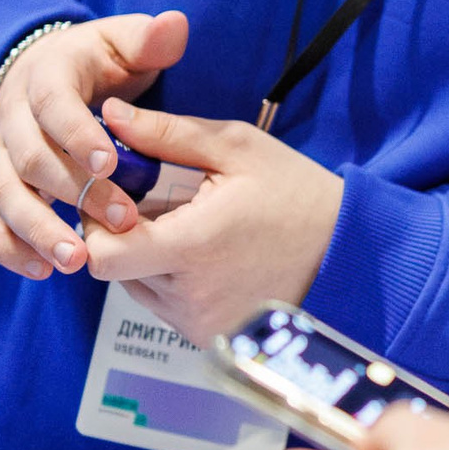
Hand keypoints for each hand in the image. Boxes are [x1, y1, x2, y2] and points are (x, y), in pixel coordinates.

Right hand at [0, 11, 186, 279]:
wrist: (45, 76)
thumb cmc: (97, 65)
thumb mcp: (123, 43)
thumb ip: (148, 39)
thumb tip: (175, 25)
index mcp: (47, 77)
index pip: (53, 103)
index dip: (77, 132)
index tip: (111, 162)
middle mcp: (14, 118)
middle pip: (30, 159)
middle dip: (74, 192)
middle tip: (122, 220)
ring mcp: (0, 156)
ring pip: (4, 195)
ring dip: (38, 230)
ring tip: (78, 260)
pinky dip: (6, 247)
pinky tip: (41, 270)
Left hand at [78, 98, 343, 340]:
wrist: (350, 255)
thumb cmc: (297, 196)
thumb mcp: (238, 150)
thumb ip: (168, 133)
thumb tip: (108, 112)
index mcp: (191, 248)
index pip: (102, 254)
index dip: (98, 224)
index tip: (122, 196)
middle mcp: (188, 297)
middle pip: (114, 270)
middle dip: (123, 235)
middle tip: (162, 206)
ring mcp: (199, 323)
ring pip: (136, 289)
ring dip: (147, 258)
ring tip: (193, 228)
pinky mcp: (209, 338)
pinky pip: (165, 306)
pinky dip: (172, 280)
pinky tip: (209, 255)